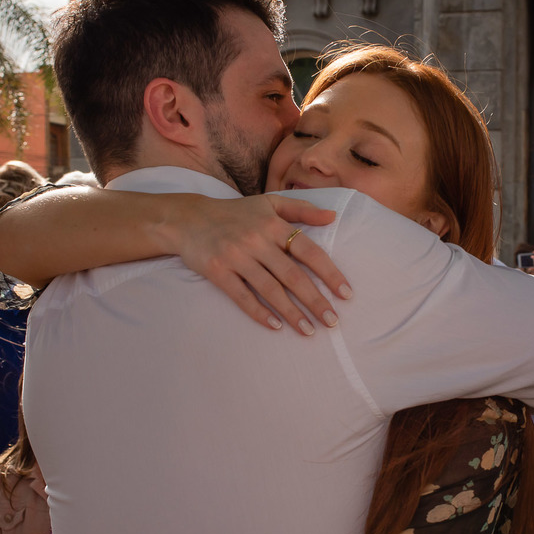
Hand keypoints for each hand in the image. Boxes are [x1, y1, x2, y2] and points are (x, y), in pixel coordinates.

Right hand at [165, 194, 351, 335]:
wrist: (187, 219)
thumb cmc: (235, 213)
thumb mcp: (268, 203)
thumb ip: (301, 209)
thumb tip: (333, 217)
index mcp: (274, 224)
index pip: (309, 251)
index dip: (329, 273)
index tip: (346, 294)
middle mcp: (257, 240)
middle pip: (293, 276)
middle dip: (316, 301)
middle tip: (333, 321)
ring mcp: (237, 256)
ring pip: (270, 290)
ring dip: (292, 313)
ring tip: (309, 331)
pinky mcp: (218, 271)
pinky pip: (242, 296)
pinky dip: (259, 312)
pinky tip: (276, 326)